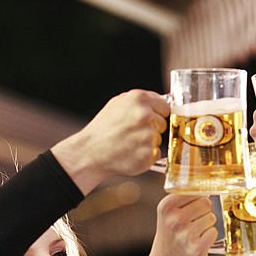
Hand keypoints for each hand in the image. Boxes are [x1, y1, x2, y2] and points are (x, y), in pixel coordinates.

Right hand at [51, 89, 169, 192]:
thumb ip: (141, 101)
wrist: (90, 151)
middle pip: (162, 124)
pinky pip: (156, 154)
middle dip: (152, 129)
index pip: (165, 106)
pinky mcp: (148, 155)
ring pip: (158, 140)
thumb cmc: (103, 128)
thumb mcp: (118, 103)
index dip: (157, 113)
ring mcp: (148, 136)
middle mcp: (145, 115)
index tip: (149, 119)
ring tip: (129, 143)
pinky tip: (131, 153)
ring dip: (148, 143)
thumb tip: (160, 101)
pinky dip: (146, 156)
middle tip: (133, 133)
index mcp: (139, 99)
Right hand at [148, 194, 216, 255]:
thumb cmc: (172, 234)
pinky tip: (197, 241)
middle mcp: (175, 219)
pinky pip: (214, 232)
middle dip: (203, 211)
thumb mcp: (169, 213)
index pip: (195, 190)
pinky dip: (209, 236)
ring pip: (211, 217)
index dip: (197, 198)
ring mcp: (186, 234)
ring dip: (206, 224)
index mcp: (167, 206)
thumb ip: (184, 197)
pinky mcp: (197, 247)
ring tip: (193, 233)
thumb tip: (209, 186)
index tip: (192, 205)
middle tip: (192, 222)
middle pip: (206, 203)